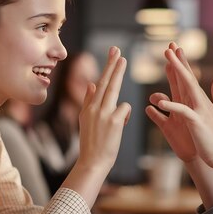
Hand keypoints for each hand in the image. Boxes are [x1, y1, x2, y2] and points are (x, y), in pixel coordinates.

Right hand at [77, 47, 130, 171]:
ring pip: (113, 88)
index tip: (112, 55)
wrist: (92, 163)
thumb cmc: (92, 144)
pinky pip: (125, 108)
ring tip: (122, 58)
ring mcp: (103, 114)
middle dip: (111, 63)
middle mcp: (93, 108)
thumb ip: (89, 102)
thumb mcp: (86, 122)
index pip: (98, 84)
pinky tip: (122, 123)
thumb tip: (91, 84)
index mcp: (87, 109)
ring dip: (118, 73)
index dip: (106, 69)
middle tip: (118, 50)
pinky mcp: (113, 121)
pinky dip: (126, 114)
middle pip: (105, 82)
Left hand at [153, 44, 212, 169]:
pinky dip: (172, 106)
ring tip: (168, 60)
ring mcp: (199, 111)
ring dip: (178, 73)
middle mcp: (201, 102)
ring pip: (187, 87)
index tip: (176, 49)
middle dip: (178, 61)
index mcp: (202, 100)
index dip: (183, 63)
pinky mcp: (196, 123)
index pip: (191, 78)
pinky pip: (183, 112)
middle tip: (169, 46)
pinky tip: (160, 102)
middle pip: (188, 77)